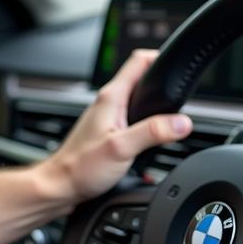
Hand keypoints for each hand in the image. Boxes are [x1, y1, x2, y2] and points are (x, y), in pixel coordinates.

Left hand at [39, 50, 192, 205]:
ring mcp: (107, 118)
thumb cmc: (81, 167)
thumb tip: (181, 122)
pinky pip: (132, 121)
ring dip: (155, 107)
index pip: (139, 61)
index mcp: (111, 98)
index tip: (177, 64)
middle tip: (180, 94)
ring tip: (171, 117)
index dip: (160, 57)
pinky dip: (146, 124)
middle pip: (141, 81)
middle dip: (162, 85)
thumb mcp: (122, 148)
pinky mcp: (108, 133)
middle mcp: (108, 104)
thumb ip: (153, 132)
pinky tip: (152, 138)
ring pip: (137, 103)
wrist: (61, 187)